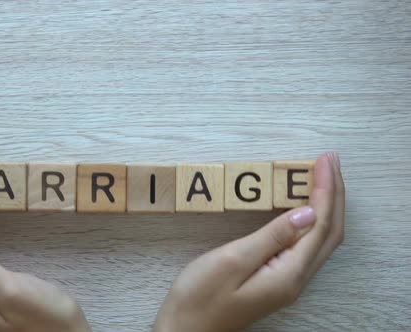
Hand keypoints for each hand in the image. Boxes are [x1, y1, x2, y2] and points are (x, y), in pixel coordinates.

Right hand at [153, 152, 344, 331]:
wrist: (184, 330)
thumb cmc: (199, 298)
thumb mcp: (232, 260)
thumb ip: (272, 237)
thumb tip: (307, 213)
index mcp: (288, 274)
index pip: (319, 225)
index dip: (325, 190)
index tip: (323, 160)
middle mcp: (294, 280)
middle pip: (328, 232)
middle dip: (333, 194)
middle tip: (330, 160)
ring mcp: (286, 282)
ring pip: (319, 240)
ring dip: (326, 206)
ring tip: (323, 177)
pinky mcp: (275, 280)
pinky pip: (305, 246)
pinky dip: (311, 221)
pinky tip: (304, 208)